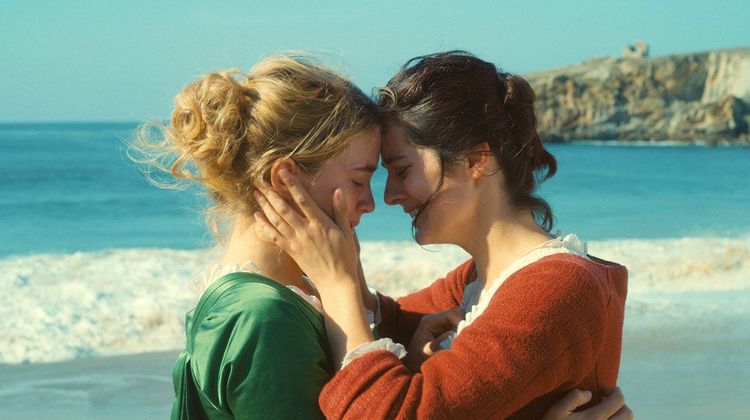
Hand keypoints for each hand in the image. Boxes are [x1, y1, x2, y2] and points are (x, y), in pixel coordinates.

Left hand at [253, 169, 359, 293]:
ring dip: (264, 205)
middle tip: (259, 180)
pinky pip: (274, 236)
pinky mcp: (291, 251)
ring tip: (256, 193)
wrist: (336, 282)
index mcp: (320, 224)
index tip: (283, 172)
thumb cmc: (345, 256)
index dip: (292, 185)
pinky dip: (264, 225)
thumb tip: (338, 191)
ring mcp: (296, 242)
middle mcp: (305, 231)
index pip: (303, 200)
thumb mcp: (347, 232)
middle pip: (284, 208)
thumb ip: (341, 211)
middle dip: (271, 193)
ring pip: (276, 220)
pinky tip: (256, 216)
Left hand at [403, 308, 463, 371]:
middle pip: (456, 315)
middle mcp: (435, 319)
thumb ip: (438, 342)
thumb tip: (450, 333)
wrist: (413, 363)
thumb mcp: (427, 351)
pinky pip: (457, 327)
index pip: (450, 314)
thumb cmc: (419, 358)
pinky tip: (463, 340)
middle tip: (468, 336)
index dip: (460, 320)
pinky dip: (462, 332)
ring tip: (466, 339)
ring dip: (464, 328)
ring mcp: (440, 324)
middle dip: (464, 323)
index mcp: (429, 321)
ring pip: (458, 320)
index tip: (466, 332)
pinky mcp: (444, 330)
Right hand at [542, 387, 632, 419]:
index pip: (618, 400)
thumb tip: (589, 394)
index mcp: (595, 418)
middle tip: (607, 402)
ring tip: (606, 414)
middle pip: (628, 414)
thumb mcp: (557, 411)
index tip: (604, 391)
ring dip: (620, 417)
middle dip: (621, 404)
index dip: (615, 391)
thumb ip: (574, 398)